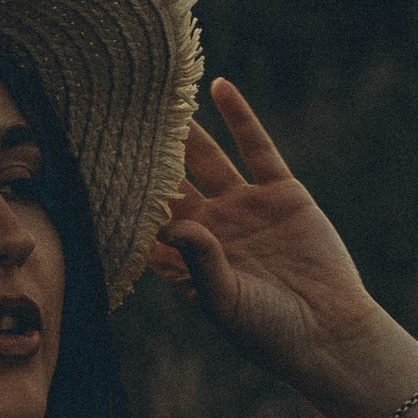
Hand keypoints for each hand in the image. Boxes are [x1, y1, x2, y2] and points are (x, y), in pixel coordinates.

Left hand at [143, 80, 387, 399]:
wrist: (329, 332)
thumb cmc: (268, 332)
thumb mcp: (226, 302)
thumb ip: (199, 262)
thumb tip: (174, 226)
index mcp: (186, 255)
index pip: (146, 217)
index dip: (121, 194)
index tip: (88, 163)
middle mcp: (211, 225)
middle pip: (170, 179)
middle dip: (145, 153)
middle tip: (113, 116)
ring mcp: (245, 206)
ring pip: (206, 156)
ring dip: (185, 128)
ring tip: (158, 94)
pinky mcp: (281, 193)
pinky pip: (256, 146)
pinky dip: (239, 116)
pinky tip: (218, 85)